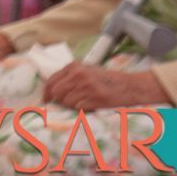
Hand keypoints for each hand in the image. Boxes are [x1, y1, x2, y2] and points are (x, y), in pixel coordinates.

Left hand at [44, 61, 169, 110]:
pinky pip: (79, 108)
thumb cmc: (106, 80)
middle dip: (59, 100)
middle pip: (56, 92)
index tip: (46, 100)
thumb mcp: (86, 71)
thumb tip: (51, 90)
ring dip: (72, 105)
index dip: (46, 93)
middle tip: (67, 103)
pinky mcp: (96, 98)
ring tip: (84, 102)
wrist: (130, 86)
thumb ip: (69, 77)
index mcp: (74, 66)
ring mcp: (87, 86)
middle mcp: (78, 74)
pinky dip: (82, 109)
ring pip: (66, 102)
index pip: (51, 81)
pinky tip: (90, 105)